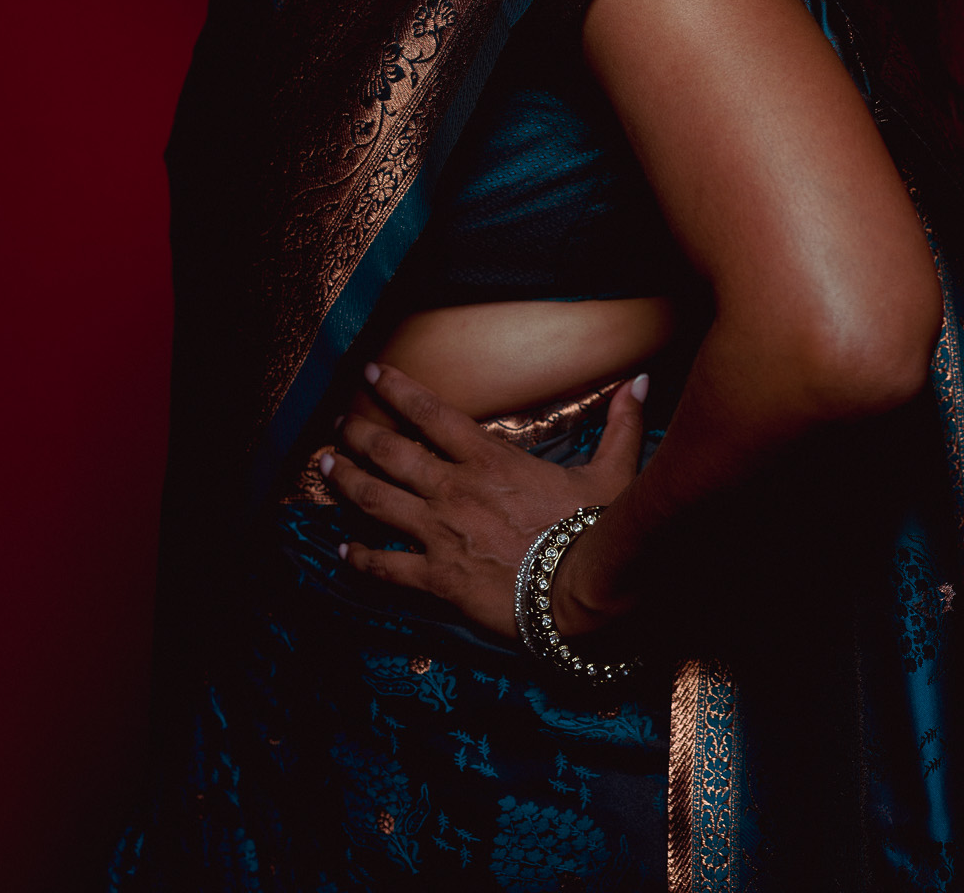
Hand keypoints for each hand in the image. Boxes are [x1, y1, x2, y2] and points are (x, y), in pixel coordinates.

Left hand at [317, 362, 647, 641]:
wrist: (580, 592)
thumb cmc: (593, 529)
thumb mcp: (612, 470)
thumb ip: (621, 423)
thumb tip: (641, 380)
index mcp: (488, 458)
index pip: (431, 413)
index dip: (398, 389)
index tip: (372, 371)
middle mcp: (453, 488)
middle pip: (390, 453)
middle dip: (358, 434)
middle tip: (335, 423)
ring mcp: (440, 533)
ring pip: (376, 501)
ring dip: (345, 482)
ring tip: (322, 466)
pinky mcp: (436, 577)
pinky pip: (385, 567)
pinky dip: (359, 559)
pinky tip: (340, 553)